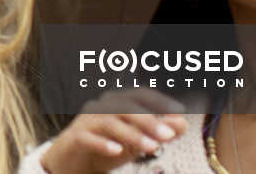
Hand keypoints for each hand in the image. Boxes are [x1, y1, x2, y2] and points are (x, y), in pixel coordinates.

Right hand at [40, 95, 186, 172]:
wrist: (73, 160)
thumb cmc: (108, 145)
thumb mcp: (137, 140)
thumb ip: (157, 131)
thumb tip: (182, 123)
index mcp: (117, 102)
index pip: (139, 94)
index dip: (159, 100)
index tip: (179, 111)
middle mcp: (101, 107)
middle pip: (126, 107)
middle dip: (149, 120)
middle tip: (169, 135)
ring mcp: (86, 121)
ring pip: (109, 122)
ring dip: (132, 134)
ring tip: (152, 148)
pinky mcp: (75, 137)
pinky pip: (87, 137)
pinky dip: (103, 143)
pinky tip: (118, 152)